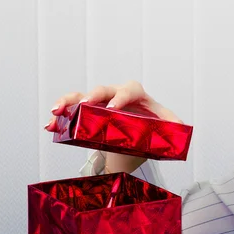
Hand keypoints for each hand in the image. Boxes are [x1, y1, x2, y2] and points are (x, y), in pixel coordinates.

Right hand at [44, 80, 182, 172]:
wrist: (137, 144)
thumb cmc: (152, 130)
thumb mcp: (165, 128)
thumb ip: (175, 126)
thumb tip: (182, 128)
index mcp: (137, 97)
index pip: (131, 89)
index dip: (123, 96)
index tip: (114, 108)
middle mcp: (116, 97)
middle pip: (104, 89)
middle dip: (94, 95)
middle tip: (86, 104)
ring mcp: (99, 104)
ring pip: (82, 96)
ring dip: (68, 101)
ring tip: (56, 111)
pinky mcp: (86, 114)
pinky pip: (71, 110)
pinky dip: (60, 117)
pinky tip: (50, 124)